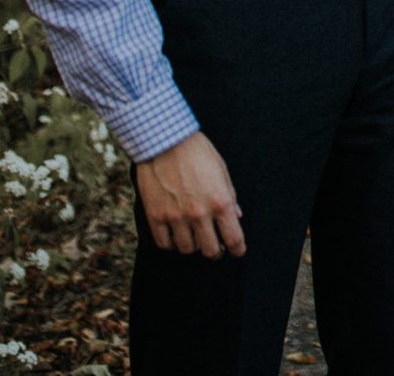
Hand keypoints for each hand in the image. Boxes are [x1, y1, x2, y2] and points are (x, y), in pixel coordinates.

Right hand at [136, 130, 245, 258]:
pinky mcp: (155, 216)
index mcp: (220, 201)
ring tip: (195, 237)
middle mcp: (199, 213)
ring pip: (187, 249)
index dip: (238, 249)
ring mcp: (175, 217)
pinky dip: (172, 244)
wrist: (164, 141)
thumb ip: (230, 196)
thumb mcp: (221, 170)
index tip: (238, 251)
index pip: (234, 238)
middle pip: (210, 250)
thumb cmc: (197, 152)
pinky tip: (176, 235)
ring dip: (193, 246)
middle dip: (216, 252)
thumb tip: (236, 217)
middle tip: (216, 248)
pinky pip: (165, 243)